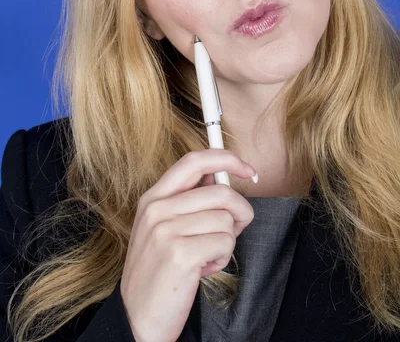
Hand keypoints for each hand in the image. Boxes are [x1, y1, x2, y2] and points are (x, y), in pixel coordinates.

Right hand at [120, 149, 256, 341]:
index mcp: (153, 197)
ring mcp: (166, 230)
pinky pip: (225, 242)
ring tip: (205, 256)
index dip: (226, 159)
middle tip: (233, 230)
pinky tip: (203, 269)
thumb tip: (224, 176)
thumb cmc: (159, 271)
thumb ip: (188, 200)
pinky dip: (222, 258)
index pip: (194, 160)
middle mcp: (157, 209)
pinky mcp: (180, 254)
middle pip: (221, 192)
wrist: (137, 318)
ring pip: (227, 220)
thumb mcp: (163, 227)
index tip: (247, 168)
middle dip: (240, 212)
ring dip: (227, 242)